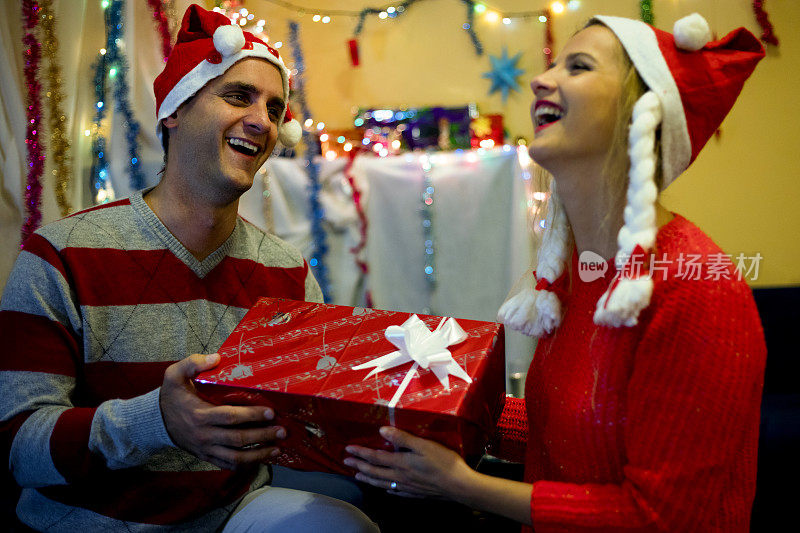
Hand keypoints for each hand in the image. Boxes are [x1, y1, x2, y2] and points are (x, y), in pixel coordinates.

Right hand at [160, 353, 285, 469]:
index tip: (270, 413)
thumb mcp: (174, 375)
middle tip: (282, 432)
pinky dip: (245, 465)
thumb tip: (216, 358)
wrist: (155, 422)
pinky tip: (261, 459)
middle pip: (238, 440)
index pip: (230, 417)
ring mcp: (206, 449)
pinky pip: (227, 465)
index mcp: (200, 415)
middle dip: (262, 436)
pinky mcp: (206, 456)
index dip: (251, 416)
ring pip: (235, 458)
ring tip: (277, 449)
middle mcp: (205, 435)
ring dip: (259, 455)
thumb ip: (193, 364)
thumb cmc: (171, 396)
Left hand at [344, 426, 476, 499]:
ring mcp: (408, 487)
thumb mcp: (424, 445)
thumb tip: (381, 431)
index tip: (348, 450)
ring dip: (368, 479)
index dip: (361, 453)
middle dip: (359, 466)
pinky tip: (386, 490)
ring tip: (358, 476)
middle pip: (375, 471)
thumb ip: (402, 438)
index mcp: (401, 463)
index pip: (375, 457)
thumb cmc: (444, 462)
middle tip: (346, 463)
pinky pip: (396, 492)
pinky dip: (387, 490)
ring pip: (382, 483)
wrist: (459, 486)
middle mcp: (401, 476)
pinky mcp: (416, 493)